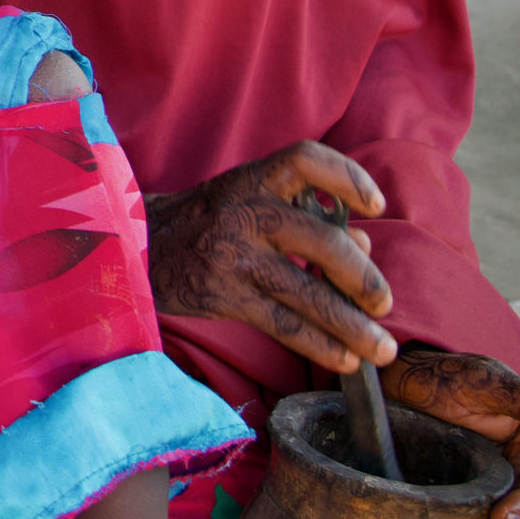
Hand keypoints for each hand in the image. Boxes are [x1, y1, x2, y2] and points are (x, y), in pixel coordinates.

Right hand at [143, 141, 396, 372]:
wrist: (134, 248)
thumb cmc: (203, 222)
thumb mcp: (245, 203)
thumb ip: (305, 217)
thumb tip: (366, 244)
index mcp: (250, 180)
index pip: (304, 160)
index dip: (348, 178)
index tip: (376, 207)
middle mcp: (242, 212)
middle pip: (320, 240)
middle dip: (362, 278)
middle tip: (384, 303)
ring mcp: (231, 255)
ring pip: (306, 293)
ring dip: (352, 325)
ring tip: (381, 348)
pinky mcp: (221, 294)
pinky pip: (282, 324)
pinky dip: (320, 345)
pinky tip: (344, 358)